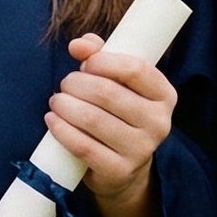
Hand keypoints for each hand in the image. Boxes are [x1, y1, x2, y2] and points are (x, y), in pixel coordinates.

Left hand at [46, 35, 175, 216]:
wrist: (124, 169)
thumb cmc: (119, 114)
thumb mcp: (118, 83)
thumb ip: (100, 56)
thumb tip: (78, 45)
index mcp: (164, 95)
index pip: (136, 69)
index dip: (104, 62)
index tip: (86, 63)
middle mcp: (159, 123)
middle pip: (108, 93)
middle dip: (77, 84)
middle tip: (65, 85)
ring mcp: (141, 150)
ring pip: (93, 119)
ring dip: (65, 105)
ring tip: (57, 101)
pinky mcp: (119, 171)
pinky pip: (83, 146)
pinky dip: (62, 130)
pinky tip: (52, 121)